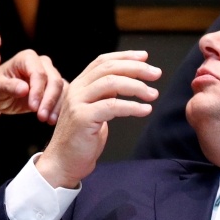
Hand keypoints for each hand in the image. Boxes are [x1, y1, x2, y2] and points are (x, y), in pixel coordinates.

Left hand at [0, 50, 66, 123]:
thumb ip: (10, 87)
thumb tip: (24, 89)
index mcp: (27, 58)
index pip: (39, 73)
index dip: (38, 91)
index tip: (33, 108)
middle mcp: (42, 63)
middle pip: (54, 80)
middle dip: (49, 100)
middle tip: (42, 117)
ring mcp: (50, 75)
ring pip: (61, 88)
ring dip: (56, 105)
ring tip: (49, 121)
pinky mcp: (53, 88)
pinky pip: (63, 96)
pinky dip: (59, 108)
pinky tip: (53, 120)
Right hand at [35, 52, 160, 188]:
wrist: (63, 163)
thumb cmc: (81, 139)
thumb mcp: (94, 110)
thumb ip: (105, 95)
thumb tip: (127, 81)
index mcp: (79, 85)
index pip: (102, 61)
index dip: (124, 56)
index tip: (145, 57)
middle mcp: (77, 89)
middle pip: (108, 68)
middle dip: (136, 68)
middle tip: (156, 74)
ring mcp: (77, 103)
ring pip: (110, 82)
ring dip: (136, 86)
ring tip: (153, 94)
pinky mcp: (82, 118)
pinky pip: (111, 106)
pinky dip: (132, 106)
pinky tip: (145, 110)